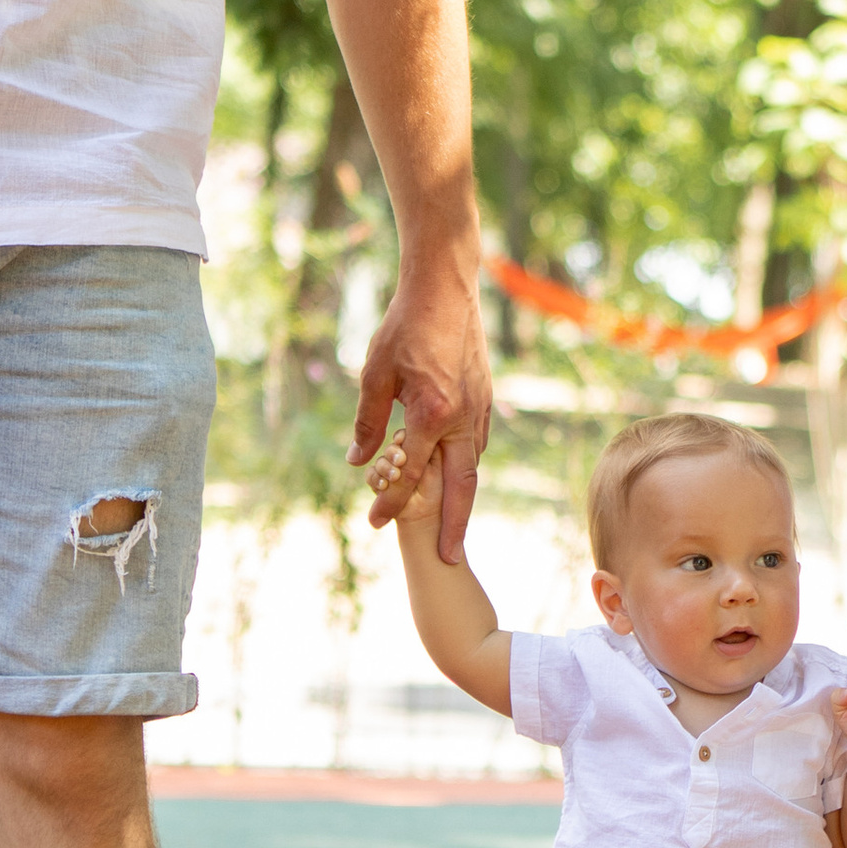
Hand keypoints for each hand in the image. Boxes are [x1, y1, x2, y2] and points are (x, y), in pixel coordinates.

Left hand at [351, 257, 490, 562]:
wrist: (446, 288)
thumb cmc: (405, 326)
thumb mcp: (375, 375)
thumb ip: (369, 422)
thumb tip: (361, 463)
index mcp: (433, 414)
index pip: (410, 474)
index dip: (391, 502)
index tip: (374, 523)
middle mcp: (464, 418)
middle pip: (462, 487)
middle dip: (454, 526)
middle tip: (450, 559)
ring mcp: (480, 408)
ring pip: (472, 465)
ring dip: (462, 496)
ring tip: (452, 525)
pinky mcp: (486, 398)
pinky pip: (477, 443)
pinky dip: (466, 466)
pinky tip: (457, 475)